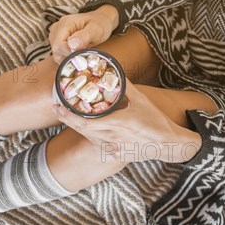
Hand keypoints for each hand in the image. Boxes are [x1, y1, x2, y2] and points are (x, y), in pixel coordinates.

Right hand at [49, 4, 118, 63]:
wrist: (101, 20)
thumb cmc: (100, 23)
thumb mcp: (97, 29)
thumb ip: (84, 36)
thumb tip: (72, 44)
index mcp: (65, 23)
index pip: (58, 44)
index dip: (69, 53)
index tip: (82, 53)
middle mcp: (56, 28)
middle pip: (56, 50)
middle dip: (70, 55)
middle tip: (84, 51)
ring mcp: (55, 35)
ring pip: (56, 54)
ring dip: (69, 57)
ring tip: (81, 51)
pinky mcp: (57, 41)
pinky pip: (58, 54)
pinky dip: (67, 57)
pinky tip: (76, 52)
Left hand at [52, 79, 202, 163]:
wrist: (167, 144)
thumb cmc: (155, 120)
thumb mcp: (141, 100)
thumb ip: (126, 86)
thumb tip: (115, 71)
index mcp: (119, 123)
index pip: (88, 122)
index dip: (71, 116)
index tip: (60, 107)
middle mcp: (113, 137)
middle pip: (83, 130)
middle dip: (67, 119)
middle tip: (56, 108)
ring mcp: (113, 147)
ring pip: (87, 137)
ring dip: (74, 126)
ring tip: (64, 115)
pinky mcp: (114, 153)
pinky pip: (96, 142)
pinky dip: (87, 133)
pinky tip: (81, 126)